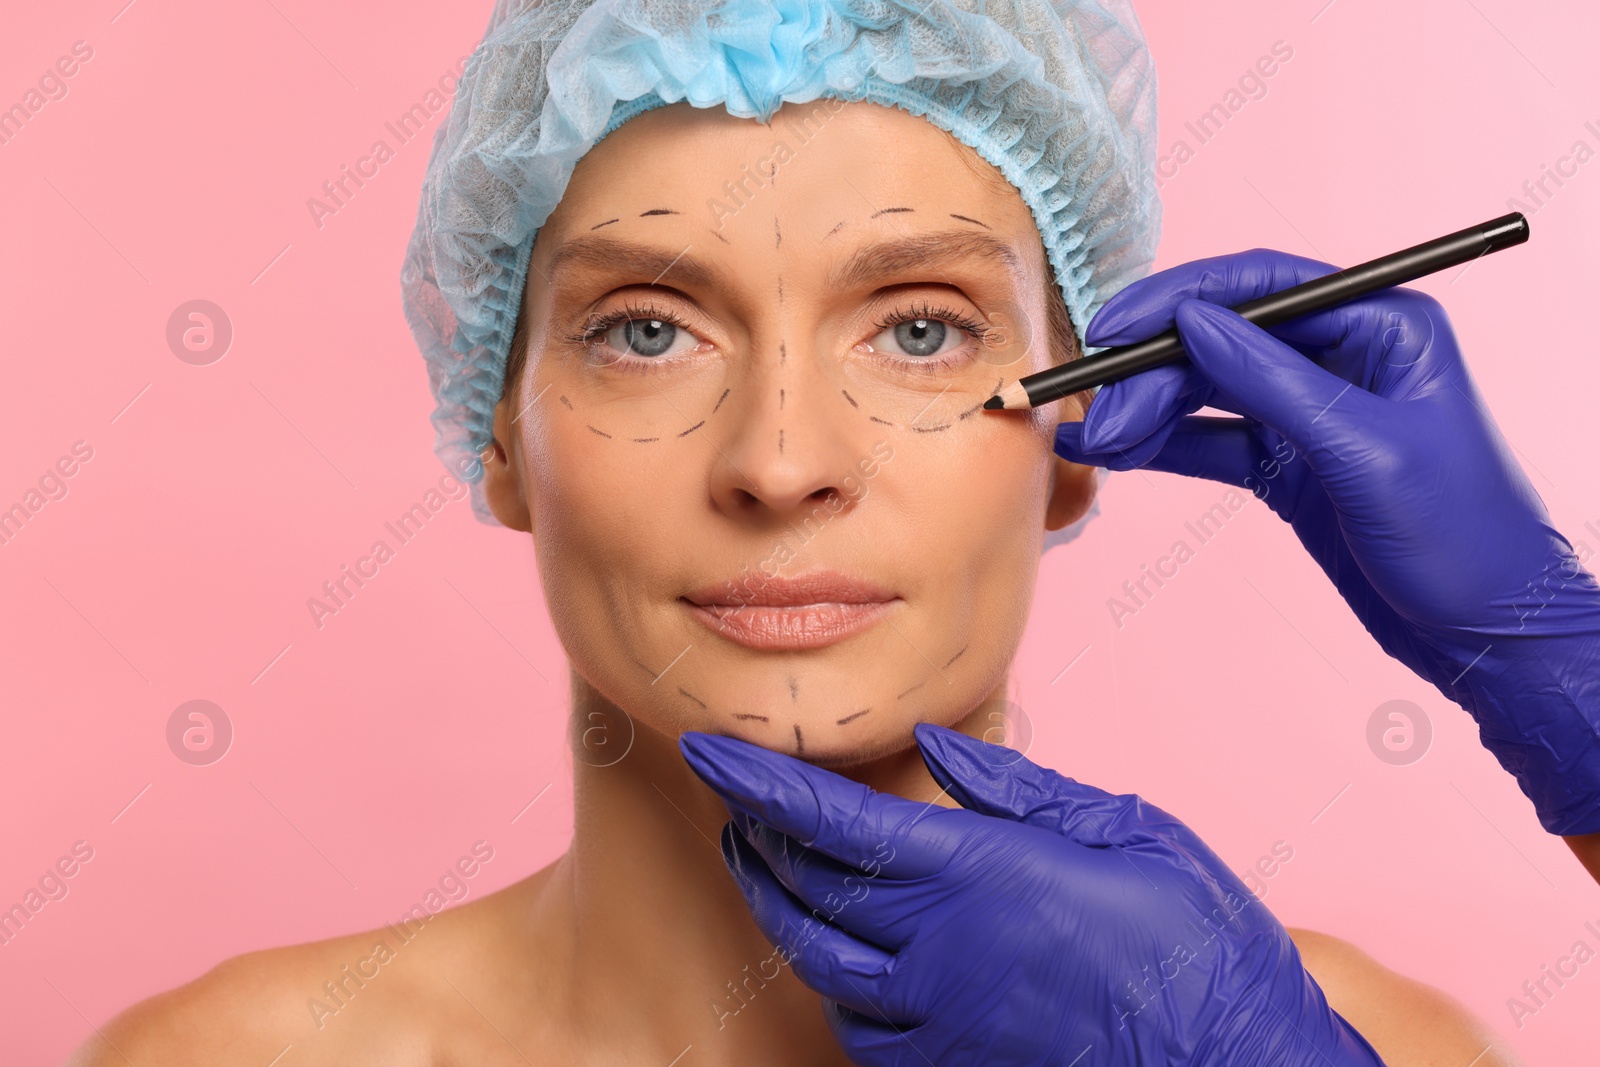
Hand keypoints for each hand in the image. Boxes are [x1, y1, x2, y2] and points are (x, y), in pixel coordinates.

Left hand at [679, 724, 1384, 1065]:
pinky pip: (861, 1033)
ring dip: (779, 912)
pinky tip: (842, 958)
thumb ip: (1016, 789)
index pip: (831, 822)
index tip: (709, 750)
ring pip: (818, 967)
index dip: (758, 783)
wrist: (1249, 1065)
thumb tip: (936, 744)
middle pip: (804, 893)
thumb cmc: (1199, 939)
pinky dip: (835, 985)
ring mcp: (942, 1025)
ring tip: (768, 871)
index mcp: (978, 875)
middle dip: (757, 842)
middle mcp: (940, 952)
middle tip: (738, 804)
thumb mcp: (1124, 829)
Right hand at [1055, 248, 1599, 833]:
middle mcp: (1343, 356)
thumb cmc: (1463, 538)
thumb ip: (1273, 382)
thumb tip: (1190, 323)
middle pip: (1222, 341)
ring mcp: (1312, 412)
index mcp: (1383, 325)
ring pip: (1207, 390)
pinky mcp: (1289, 464)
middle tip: (1101, 418)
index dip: (1179, 301)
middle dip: (1154, 376)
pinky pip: (1211, 441)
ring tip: (1097, 442)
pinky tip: (1113, 454)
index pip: (1263, 287)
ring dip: (1148, 412)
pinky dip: (1163, 446)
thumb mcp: (1363, 452)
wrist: (1489, 636)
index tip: (1113, 329)